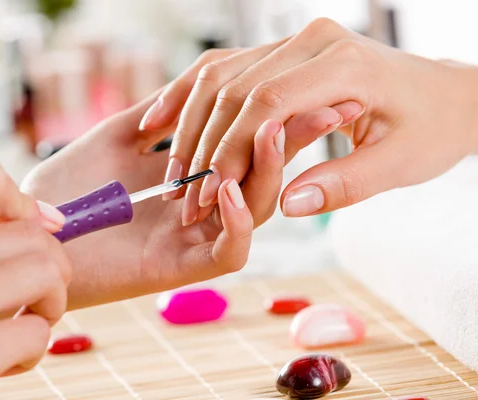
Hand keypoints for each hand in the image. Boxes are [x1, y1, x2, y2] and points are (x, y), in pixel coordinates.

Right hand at [0, 159, 70, 399]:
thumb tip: (50, 220)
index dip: (24, 201)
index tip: (36, 228)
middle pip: (35, 237)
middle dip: (51, 267)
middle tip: (33, 293)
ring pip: (48, 277)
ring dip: (50, 304)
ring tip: (22, 321)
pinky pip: (38, 334)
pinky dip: (33, 348)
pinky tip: (3, 359)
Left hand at [24, 86, 342, 308]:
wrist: (24, 232)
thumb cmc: (63, 189)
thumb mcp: (115, 139)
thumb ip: (158, 117)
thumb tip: (195, 88)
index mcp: (187, 181)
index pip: (243, 149)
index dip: (274, 119)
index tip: (299, 85)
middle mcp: (198, 210)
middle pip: (261, 179)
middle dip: (290, 143)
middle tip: (320, 105)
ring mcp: (191, 241)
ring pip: (255, 213)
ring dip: (270, 173)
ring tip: (275, 131)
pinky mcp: (179, 268)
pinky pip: (228, 250)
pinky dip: (239, 220)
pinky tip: (233, 188)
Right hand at [141, 18, 477, 221]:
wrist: (444, 96)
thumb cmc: (429, 129)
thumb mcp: (400, 163)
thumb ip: (345, 183)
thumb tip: (288, 202)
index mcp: (344, 64)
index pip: (266, 103)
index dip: (231, 150)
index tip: (209, 194)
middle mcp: (312, 41)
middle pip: (234, 87)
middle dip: (203, 144)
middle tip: (183, 194)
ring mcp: (294, 42)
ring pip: (220, 75)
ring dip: (188, 122)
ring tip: (168, 167)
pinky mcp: (282, 51)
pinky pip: (224, 69)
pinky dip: (190, 96)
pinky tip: (161, 120)